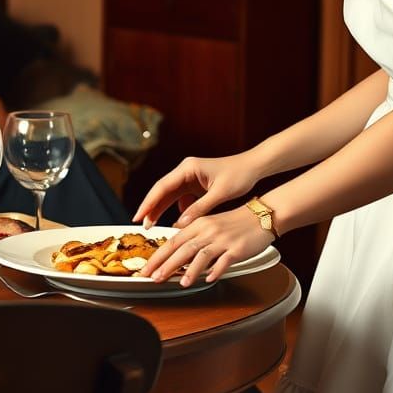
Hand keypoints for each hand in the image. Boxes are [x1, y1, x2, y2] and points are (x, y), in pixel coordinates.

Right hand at [132, 153, 259, 228]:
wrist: (253, 166)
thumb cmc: (238, 176)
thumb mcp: (219, 194)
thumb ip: (200, 209)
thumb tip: (181, 225)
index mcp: (188, 168)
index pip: (162, 186)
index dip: (149, 203)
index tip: (139, 216)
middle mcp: (186, 170)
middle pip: (163, 190)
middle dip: (151, 208)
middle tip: (141, 225)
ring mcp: (191, 177)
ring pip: (170, 195)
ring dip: (162, 209)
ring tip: (153, 226)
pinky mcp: (197, 184)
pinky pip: (181, 198)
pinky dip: (178, 210)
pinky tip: (180, 222)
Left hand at [140, 206, 273, 285]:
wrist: (261, 215)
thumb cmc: (235, 222)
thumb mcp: (210, 225)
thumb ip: (194, 237)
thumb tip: (177, 252)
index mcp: (198, 224)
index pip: (173, 241)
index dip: (158, 256)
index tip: (147, 268)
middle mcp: (208, 230)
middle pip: (183, 248)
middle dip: (166, 264)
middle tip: (153, 278)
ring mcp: (222, 239)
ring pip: (202, 254)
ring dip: (190, 270)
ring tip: (181, 283)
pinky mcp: (237, 248)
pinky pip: (224, 260)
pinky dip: (216, 270)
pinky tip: (209, 279)